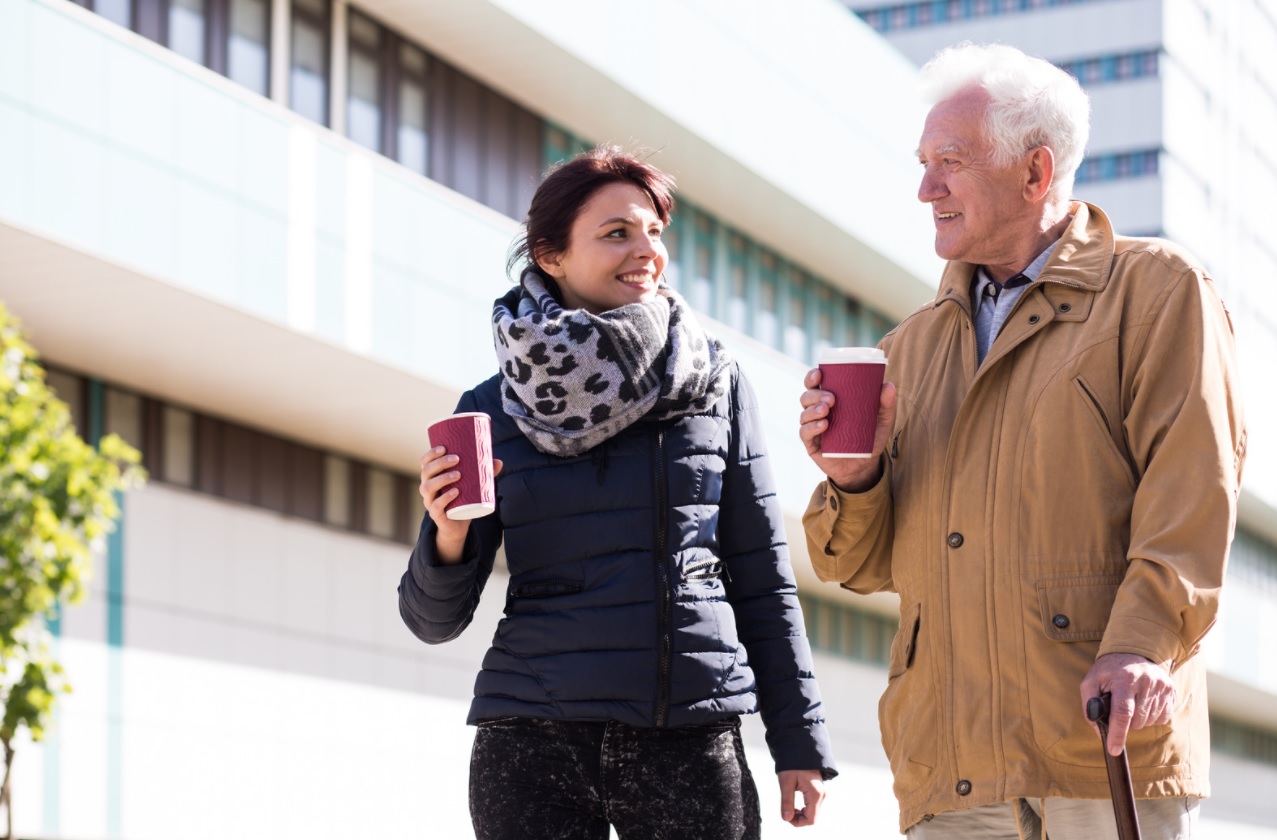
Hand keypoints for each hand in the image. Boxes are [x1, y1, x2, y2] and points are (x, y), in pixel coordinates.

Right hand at [419, 447, 502, 563]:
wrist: (458, 525)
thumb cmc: (463, 499)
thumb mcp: (472, 485)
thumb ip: (483, 474)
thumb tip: (499, 462)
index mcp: (432, 477)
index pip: (425, 462)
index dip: (431, 454)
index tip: (444, 447)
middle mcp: (427, 487)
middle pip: (426, 472)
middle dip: (440, 463)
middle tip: (457, 459)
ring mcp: (429, 501)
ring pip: (428, 487)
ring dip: (442, 478)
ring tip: (458, 475)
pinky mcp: (436, 514)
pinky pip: (436, 505)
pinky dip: (445, 498)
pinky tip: (455, 492)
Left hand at [777, 769, 824, 826]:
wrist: (800, 749)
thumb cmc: (792, 764)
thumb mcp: (786, 782)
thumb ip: (787, 801)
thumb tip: (786, 818)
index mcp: (815, 794)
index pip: (810, 820)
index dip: (797, 822)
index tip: (786, 815)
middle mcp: (822, 795)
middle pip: (812, 817)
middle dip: (798, 818)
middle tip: (786, 810)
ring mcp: (822, 793)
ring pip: (813, 812)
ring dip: (801, 813)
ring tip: (789, 806)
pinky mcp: (819, 791)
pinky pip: (813, 806)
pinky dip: (804, 808)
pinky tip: (795, 803)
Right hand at [798, 368, 896, 492]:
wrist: (864, 466)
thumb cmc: (869, 438)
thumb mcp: (881, 421)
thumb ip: (886, 404)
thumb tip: (888, 385)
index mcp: (830, 401)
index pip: (815, 384)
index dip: (812, 377)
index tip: (820, 373)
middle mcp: (817, 412)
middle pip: (806, 397)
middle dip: (815, 394)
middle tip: (832, 398)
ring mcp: (813, 428)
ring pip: (804, 413)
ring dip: (813, 409)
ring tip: (826, 410)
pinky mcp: (811, 445)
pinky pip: (804, 433)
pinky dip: (812, 427)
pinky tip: (823, 425)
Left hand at [1080, 652, 1174, 755]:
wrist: (1134, 651)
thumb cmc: (1110, 670)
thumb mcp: (1092, 681)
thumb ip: (1090, 705)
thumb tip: (1099, 730)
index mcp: (1124, 679)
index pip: (1122, 712)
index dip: (1117, 734)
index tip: (1113, 749)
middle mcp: (1146, 682)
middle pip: (1136, 721)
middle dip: (1126, 722)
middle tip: (1120, 706)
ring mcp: (1162, 687)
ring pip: (1149, 721)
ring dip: (1138, 719)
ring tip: (1132, 701)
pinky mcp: (1172, 691)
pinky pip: (1162, 718)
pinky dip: (1150, 716)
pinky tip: (1144, 702)